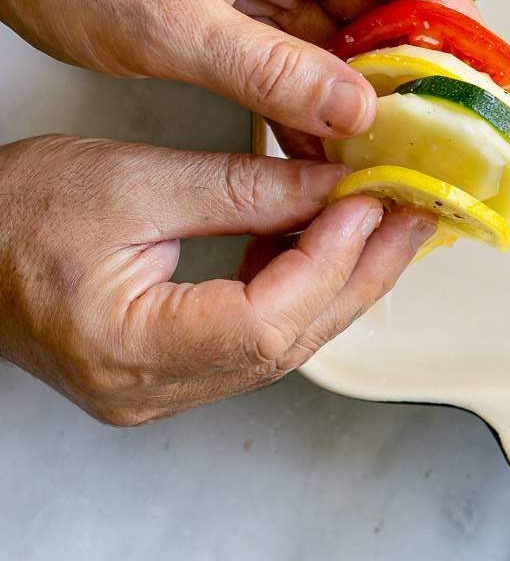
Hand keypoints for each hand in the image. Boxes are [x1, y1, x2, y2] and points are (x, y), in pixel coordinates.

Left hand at [0, 0, 476, 139]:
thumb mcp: (169, 24)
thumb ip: (269, 70)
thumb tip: (356, 108)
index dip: (444, 8)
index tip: (474, 66)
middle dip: (402, 58)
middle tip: (429, 124)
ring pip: (330, 17)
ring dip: (352, 76)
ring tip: (377, 142)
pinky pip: (287, 32)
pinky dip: (305, 78)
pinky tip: (315, 127)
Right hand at [0, 135, 433, 424]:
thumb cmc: (15, 213)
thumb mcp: (136, 181)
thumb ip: (242, 189)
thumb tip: (332, 186)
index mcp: (129, 349)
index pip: (263, 323)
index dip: (330, 260)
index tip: (370, 200)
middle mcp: (149, 389)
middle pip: (287, 343)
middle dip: (360, 274)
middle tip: (410, 216)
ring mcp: (159, 387)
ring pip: (281, 343)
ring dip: (338, 278)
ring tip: (382, 220)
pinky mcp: (167, 366)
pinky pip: (254, 335)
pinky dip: (297, 285)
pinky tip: (320, 237)